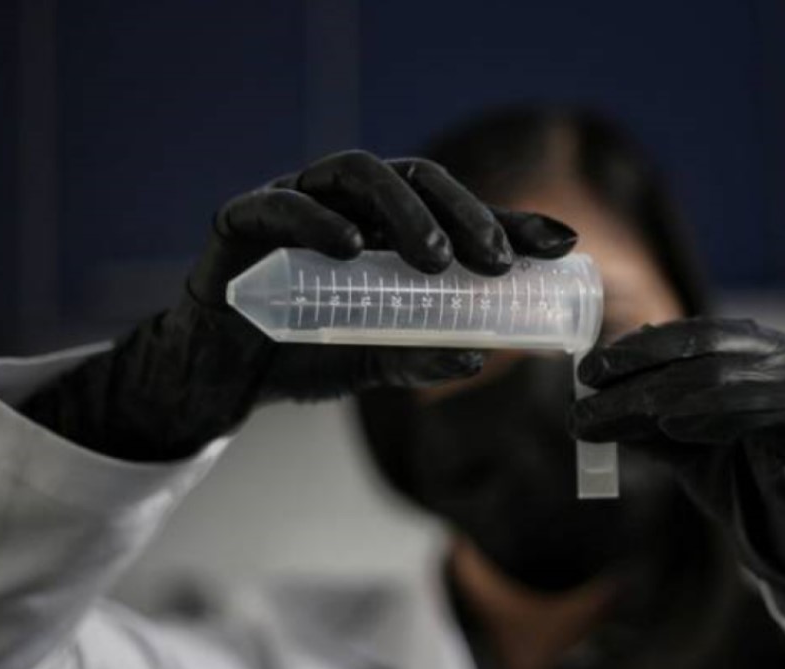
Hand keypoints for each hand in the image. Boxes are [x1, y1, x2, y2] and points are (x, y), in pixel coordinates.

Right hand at [20, 151, 576, 460]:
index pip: (456, 209)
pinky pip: (280, 204)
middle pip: (417, 178)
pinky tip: (349, 246)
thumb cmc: (302, 354)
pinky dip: (317, 219)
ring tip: (435, 260)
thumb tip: (478, 357)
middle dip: (465, 213)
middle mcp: (348, 204)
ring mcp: (297, 202)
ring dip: (403, 209)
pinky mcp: (243, 219)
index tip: (562, 244)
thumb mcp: (374, 359)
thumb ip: (419, 354)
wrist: (222, 378)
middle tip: (498, 263)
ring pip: (357, 174)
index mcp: (387, 228)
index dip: (511, 220)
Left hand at [570, 318, 784, 646]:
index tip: (588, 372)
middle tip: (599, 407)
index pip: (702, 338)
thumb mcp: (682, 441)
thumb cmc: (739, 471)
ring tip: (668, 423)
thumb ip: (644, 419)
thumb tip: (585, 397)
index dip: (644, 351)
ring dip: (725, 409)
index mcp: (765, 354)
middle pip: (730, 367)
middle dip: (658, 386)